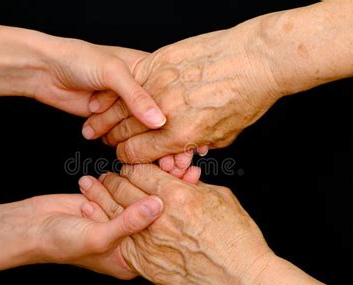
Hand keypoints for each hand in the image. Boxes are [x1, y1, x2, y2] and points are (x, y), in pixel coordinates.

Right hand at [27, 191, 162, 278]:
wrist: (30, 227)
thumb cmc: (61, 244)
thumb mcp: (99, 236)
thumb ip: (129, 222)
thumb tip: (157, 206)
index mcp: (129, 260)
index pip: (155, 239)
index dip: (163, 219)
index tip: (174, 199)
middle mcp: (125, 241)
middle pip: (146, 216)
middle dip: (141, 198)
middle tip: (141, 184)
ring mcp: (115, 221)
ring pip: (131, 199)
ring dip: (117, 189)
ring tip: (104, 190)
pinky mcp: (105, 204)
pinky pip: (116, 190)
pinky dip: (105, 185)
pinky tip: (88, 186)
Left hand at [33, 37, 165, 128]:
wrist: (45, 70)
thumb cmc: (78, 58)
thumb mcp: (113, 73)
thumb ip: (137, 97)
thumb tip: (159, 120)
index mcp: (147, 69)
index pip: (169, 94)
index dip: (174, 111)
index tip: (179, 129)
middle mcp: (138, 88)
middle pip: (154, 115)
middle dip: (150, 129)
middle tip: (150, 141)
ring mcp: (123, 105)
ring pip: (136, 128)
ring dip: (124, 133)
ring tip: (105, 120)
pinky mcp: (109, 119)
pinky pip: (118, 135)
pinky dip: (112, 138)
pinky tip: (103, 133)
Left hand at [78, 164, 271, 284]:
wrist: (241, 280)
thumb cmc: (237, 239)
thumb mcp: (220, 199)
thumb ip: (192, 186)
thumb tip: (178, 179)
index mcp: (178, 195)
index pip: (140, 171)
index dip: (132, 165)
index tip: (129, 166)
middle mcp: (158, 217)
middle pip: (122, 188)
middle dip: (112, 179)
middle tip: (107, 175)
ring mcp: (149, 242)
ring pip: (113, 212)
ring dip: (100, 197)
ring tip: (90, 187)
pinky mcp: (145, 263)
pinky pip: (118, 239)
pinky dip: (104, 223)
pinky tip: (91, 212)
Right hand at [83, 19, 280, 162]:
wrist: (257, 59)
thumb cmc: (246, 98)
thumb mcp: (222, 135)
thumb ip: (193, 146)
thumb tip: (177, 151)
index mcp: (180, 136)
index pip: (136, 154)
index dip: (126, 157)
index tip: (124, 154)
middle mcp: (165, 111)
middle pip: (123, 131)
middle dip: (113, 138)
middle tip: (107, 138)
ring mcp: (160, 83)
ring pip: (120, 104)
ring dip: (106, 115)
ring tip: (96, 120)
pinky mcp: (160, 60)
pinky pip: (132, 78)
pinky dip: (119, 89)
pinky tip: (111, 94)